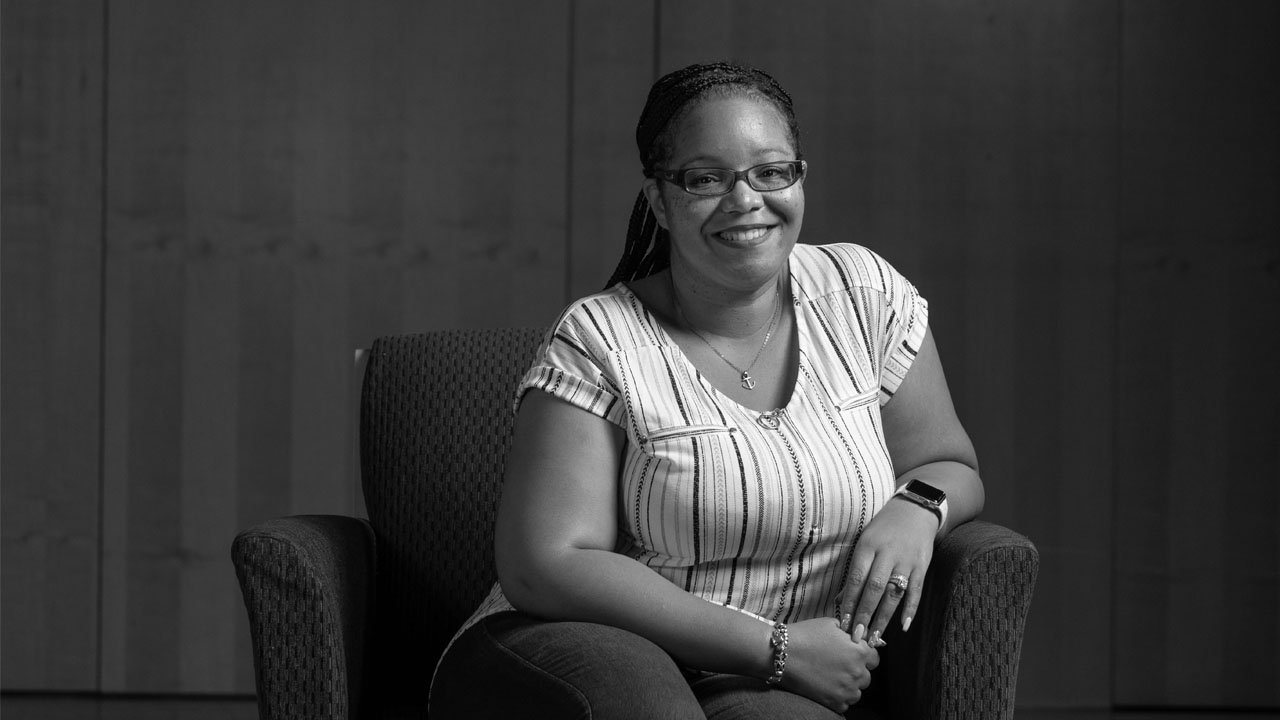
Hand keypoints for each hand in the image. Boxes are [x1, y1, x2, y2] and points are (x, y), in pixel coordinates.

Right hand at [780, 618, 878, 712]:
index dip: (863, 654)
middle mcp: (857, 673)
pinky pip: (844, 703)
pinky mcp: (834, 703)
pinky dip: (837, 696)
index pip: (874, 658)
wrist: (781, 654)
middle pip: (866, 676)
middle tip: (837, 664)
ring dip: (848, 685)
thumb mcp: (830, 624)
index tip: (852, 653)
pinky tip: (825, 685)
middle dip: (855, 670)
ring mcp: (846, 690)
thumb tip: (857, 636)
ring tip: (830, 676)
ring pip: (856, 691)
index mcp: (859, 652)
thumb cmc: (804, 635)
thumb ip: (849, 631)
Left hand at [835, 498, 936, 644]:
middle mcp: (886, 554)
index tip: (844, 623)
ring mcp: (906, 560)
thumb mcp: (865, 542)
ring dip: (884, 617)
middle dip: (864, 614)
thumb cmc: (884, 529)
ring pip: (893, 593)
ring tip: (876, 636)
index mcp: (867, 546)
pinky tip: (904, 626)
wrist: (915, 510)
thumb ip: (856, 570)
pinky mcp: (922, 565)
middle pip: (874, 588)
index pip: (856, 579)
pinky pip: (916, 590)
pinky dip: (910, 609)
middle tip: (857, 636)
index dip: (849, 602)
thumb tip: (842, 600)